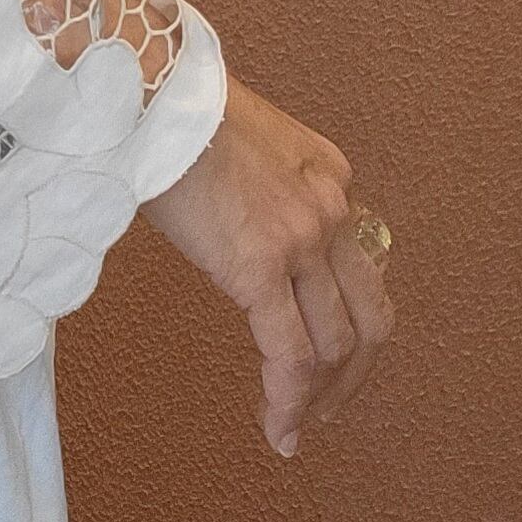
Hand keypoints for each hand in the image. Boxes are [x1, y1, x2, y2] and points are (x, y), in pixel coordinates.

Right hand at [139, 72, 393, 456]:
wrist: (150, 91)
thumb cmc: (169, 109)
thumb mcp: (238, 141)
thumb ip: (254, 186)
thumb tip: (229, 220)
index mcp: (328, 176)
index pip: (356, 267)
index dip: (346, 323)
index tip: (323, 355)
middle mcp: (331, 208)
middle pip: (371, 316)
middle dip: (355, 375)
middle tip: (328, 409)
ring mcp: (303, 238)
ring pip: (338, 343)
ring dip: (323, 397)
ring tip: (296, 427)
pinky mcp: (261, 263)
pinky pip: (290, 352)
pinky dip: (291, 400)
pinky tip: (279, 430)